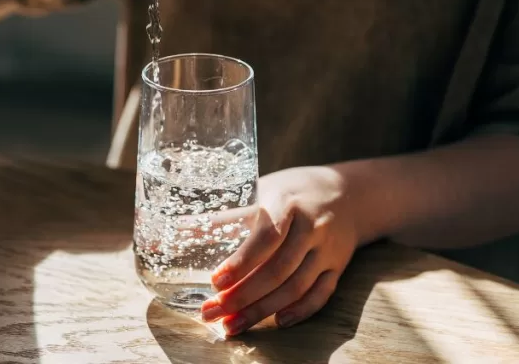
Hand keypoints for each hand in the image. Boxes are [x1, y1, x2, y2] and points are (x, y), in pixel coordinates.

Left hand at [200, 166, 359, 335]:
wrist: (346, 193)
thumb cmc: (290, 192)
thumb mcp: (259, 192)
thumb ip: (222, 217)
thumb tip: (171, 230)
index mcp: (287, 204)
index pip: (266, 237)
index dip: (241, 262)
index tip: (215, 281)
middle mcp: (311, 228)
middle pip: (278, 270)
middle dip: (243, 296)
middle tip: (212, 312)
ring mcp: (327, 250)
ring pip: (297, 287)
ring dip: (262, 310)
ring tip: (232, 326)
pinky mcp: (338, 267)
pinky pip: (321, 295)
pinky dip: (300, 311)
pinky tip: (276, 322)